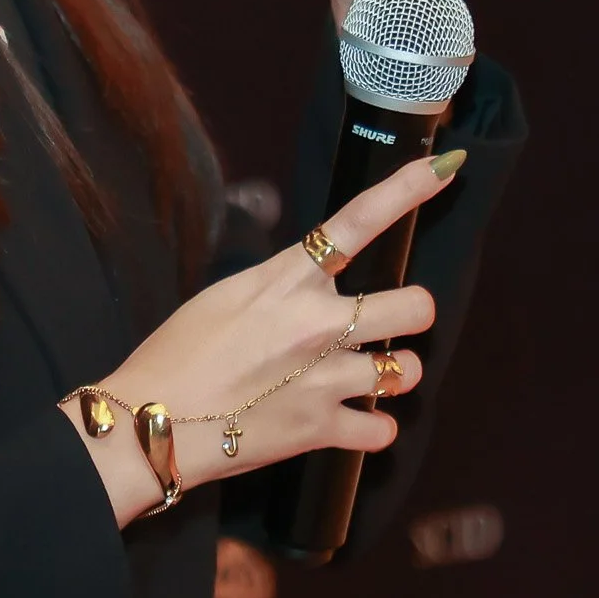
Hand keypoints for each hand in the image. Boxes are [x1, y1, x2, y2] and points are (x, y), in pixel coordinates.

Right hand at [65, 157, 457, 525]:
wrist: (153, 420)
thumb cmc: (178, 354)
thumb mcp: (227, 296)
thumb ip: (282, 287)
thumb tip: (314, 286)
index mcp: (289, 280)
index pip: (358, 221)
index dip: (407, 190)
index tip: (445, 167)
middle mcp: (318, 323)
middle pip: (416, 308)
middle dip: (411, 316)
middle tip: (387, 328)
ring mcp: (326, 378)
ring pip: (409, 371)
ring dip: (392, 375)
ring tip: (363, 380)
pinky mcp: (323, 430)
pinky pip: (382, 430)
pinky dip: (371, 429)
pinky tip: (349, 422)